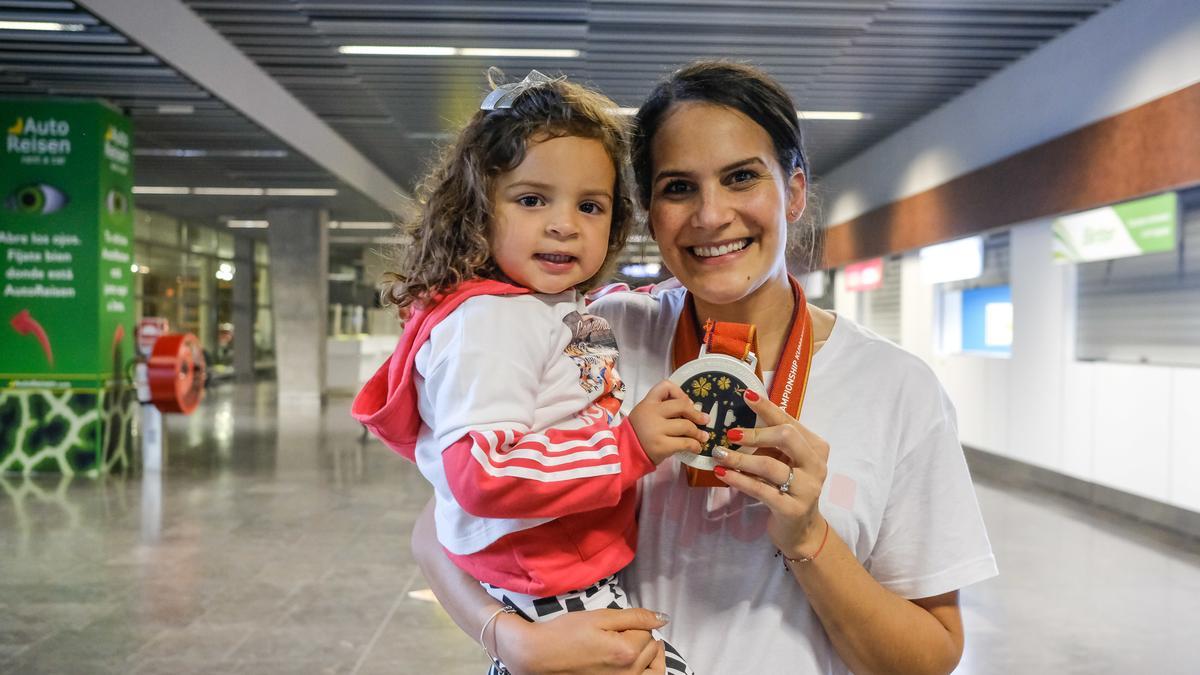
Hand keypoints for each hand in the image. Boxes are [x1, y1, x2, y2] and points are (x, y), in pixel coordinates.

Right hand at [495, 607, 668, 674]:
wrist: (539, 656)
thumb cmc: (565, 634)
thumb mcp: (600, 617)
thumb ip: (635, 617)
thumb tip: (662, 619)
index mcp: (626, 652)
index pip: (648, 631)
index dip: (635, 622)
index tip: (617, 623)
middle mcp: (628, 674)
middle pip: (652, 649)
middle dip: (642, 637)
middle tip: (622, 632)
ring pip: (654, 669)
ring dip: (650, 656)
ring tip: (637, 646)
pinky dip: (644, 671)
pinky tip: (635, 662)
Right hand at [629, 379, 708, 464]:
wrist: (625, 453)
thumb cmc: (638, 433)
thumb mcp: (645, 413)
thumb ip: (663, 408)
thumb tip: (691, 408)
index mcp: (648, 403)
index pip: (665, 386)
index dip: (680, 393)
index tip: (686, 403)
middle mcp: (652, 413)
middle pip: (682, 406)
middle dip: (696, 414)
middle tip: (704, 420)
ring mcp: (656, 430)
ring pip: (687, 426)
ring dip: (699, 433)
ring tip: (703, 437)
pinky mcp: (661, 446)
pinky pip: (685, 443)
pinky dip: (695, 445)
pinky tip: (696, 447)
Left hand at [712, 389, 830, 558]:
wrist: (800, 530)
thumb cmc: (788, 488)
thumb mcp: (785, 461)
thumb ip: (772, 442)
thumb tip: (741, 416)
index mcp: (816, 447)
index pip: (789, 421)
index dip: (767, 408)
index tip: (745, 396)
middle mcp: (816, 465)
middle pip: (786, 437)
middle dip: (755, 433)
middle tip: (729, 434)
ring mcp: (807, 488)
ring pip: (770, 465)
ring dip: (740, 458)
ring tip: (718, 454)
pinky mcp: (793, 508)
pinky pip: (761, 489)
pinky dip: (739, 479)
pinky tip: (722, 473)